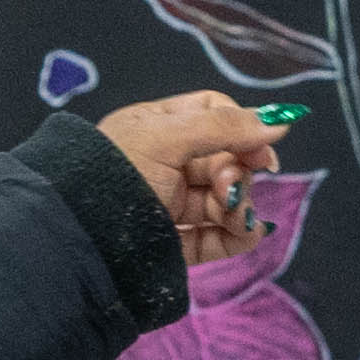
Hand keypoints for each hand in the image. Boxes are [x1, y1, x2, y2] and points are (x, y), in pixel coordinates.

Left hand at [93, 92, 279, 264]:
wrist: (76, 234)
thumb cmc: (115, 171)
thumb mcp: (167, 136)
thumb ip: (225, 127)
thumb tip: (283, 120)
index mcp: (157, 128)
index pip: (214, 115)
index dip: (243, 129)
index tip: (260, 150)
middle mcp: (164, 163)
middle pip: (224, 160)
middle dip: (236, 173)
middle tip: (229, 187)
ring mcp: (169, 205)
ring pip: (224, 201)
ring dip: (239, 206)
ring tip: (235, 215)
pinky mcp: (173, 244)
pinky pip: (216, 238)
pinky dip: (237, 235)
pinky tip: (247, 233)